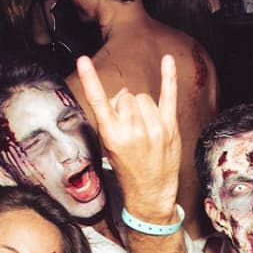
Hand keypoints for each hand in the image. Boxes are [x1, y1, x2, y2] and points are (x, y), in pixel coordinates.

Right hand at [75, 54, 179, 222]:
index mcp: (114, 135)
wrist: (151, 192)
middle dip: (125, 107)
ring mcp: (154, 128)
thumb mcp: (110, 147)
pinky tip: (168, 60)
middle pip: (125, 97)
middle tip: (129, 127)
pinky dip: (168, 77)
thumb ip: (111, 119)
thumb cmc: (128, 169)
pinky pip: (169, 96)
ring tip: (144, 127)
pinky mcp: (170, 127)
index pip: (99, 102)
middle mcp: (134, 130)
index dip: (90, 80)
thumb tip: (121, 94)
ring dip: (142, 106)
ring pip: (143, 97)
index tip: (83, 61)